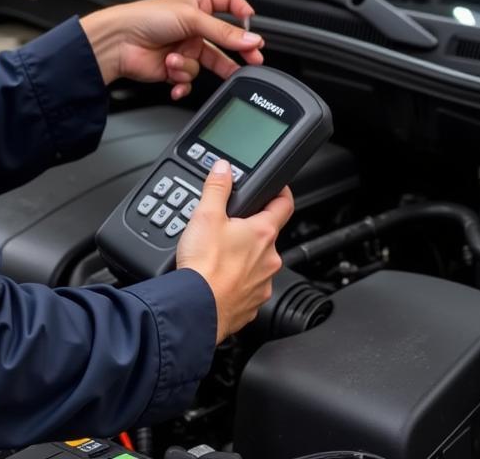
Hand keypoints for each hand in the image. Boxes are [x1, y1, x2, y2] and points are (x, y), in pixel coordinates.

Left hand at [79, 0, 262, 99]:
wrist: (117, 43)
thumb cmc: (144, 18)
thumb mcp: (191, 18)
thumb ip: (224, 32)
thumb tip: (251, 39)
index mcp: (197, 4)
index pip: (228, 3)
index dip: (242, 13)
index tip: (253, 26)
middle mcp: (192, 26)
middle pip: (224, 40)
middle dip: (236, 52)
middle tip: (252, 62)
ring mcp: (184, 47)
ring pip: (204, 64)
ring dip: (189, 66)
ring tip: (175, 61)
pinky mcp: (174, 68)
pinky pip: (188, 80)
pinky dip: (181, 81)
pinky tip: (173, 77)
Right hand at [175, 159, 293, 341]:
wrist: (195, 310)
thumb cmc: (204, 267)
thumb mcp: (205, 216)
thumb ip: (217, 188)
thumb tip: (224, 168)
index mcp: (263, 233)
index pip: (284, 205)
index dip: (281, 193)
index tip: (278, 189)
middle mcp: (269, 259)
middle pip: (266, 236)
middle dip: (250, 231)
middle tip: (227, 229)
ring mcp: (262, 284)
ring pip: (257, 264)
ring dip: (243, 259)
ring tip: (217, 257)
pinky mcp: (251, 305)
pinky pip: (248, 288)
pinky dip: (236, 283)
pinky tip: (218, 279)